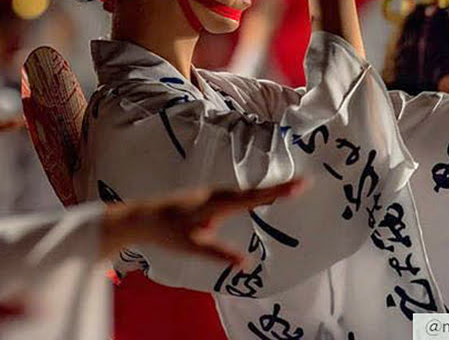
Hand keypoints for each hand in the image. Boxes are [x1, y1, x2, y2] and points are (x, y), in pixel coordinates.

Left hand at [100, 180, 305, 264]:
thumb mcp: (192, 246)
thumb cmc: (166, 232)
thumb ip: (219, 254)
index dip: (276, 192)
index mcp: (215, 205)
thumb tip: (247, 264)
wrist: (142, 216)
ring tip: (294, 188)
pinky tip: (264, 196)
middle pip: (252, 192)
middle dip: (278, 188)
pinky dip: (255, 194)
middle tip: (306, 184)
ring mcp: (213, 194)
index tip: (299, 185)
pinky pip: (238, 194)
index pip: (251, 198)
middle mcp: (216, 195)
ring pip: (245, 191)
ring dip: (268, 189)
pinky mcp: (210, 197)